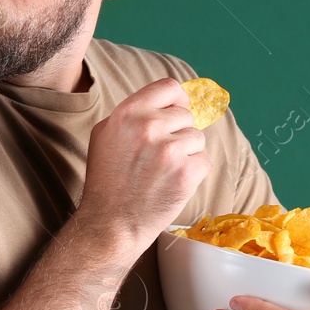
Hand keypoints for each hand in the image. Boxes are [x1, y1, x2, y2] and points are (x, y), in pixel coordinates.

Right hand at [77, 77, 212, 253]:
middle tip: (160, 155)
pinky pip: (204, 160)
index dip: (177, 100)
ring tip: (163, 171)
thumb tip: (168, 102)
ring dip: (186, 153)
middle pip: (186, 115)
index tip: (177, 111)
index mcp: (128, 112)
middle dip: (178, 132)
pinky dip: (193, 171)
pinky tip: (172, 182)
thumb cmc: (107, 179)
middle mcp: (149, 126)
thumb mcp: (105, 134)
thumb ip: (134, 113)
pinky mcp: (186, 172)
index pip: (169, 87)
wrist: (110, 222)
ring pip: (197, 138)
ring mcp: (170, 149)